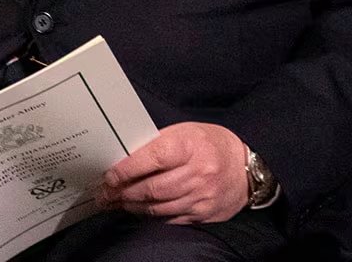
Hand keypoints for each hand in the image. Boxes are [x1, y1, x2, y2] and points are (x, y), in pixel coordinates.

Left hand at [99, 122, 249, 223]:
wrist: (246, 168)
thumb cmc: (209, 145)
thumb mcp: (186, 132)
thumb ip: (157, 144)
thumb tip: (124, 158)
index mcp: (192, 145)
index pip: (154, 157)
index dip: (128, 168)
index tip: (109, 175)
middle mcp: (199, 172)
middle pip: (152, 188)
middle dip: (124, 192)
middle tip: (105, 193)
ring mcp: (202, 196)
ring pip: (157, 207)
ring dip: (132, 206)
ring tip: (117, 202)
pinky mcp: (203, 214)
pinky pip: (168, 219)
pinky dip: (150, 215)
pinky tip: (139, 210)